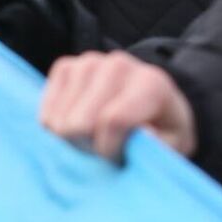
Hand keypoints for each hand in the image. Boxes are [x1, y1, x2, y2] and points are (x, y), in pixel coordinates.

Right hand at [39, 51, 196, 161]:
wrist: (150, 101)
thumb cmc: (162, 129)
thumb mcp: (175, 144)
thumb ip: (161, 146)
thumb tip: (143, 136)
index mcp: (151, 83)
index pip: (113, 120)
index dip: (108, 150)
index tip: (118, 159)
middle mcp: (119, 65)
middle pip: (79, 123)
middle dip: (88, 147)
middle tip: (104, 149)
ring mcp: (88, 62)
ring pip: (59, 122)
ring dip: (72, 141)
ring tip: (94, 138)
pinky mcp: (65, 67)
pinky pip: (46, 114)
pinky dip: (58, 130)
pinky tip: (78, 126)